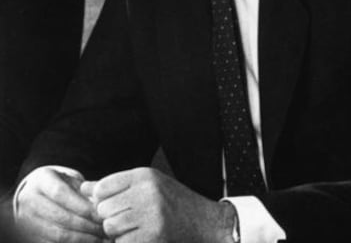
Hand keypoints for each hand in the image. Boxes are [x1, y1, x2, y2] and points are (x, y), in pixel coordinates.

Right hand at [14, 167, 106, 242]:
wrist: (37, 194)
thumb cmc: (62, 185)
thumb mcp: (72, 180)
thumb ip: (87, 190)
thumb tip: (104, 204)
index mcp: (41, 180)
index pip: (61, 193)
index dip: (83, 206)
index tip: (101, 213)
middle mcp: (29, 199)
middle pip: (61, 216)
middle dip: (87, 224)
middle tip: (105, 227)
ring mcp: (27, 219)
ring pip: (58, 234)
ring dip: (83, 238)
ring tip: (101, 237)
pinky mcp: (30, 235)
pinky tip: (90, 241)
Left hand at [81, 167, 234, 242]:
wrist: (206, 222)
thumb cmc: (174, 203)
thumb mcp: (148, 186)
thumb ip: (115, 186)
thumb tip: (82, 188)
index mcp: (144, 175)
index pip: (101, 188)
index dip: (104, 201)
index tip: (119, 206)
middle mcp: (148, 190)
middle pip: (103, 209)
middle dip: (111, 218)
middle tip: (131, 220)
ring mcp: (152, 212)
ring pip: (110, 227)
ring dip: (119, 233)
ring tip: (137, 229)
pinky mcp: (154, 233)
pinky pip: (122, 241)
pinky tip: (142, 238)